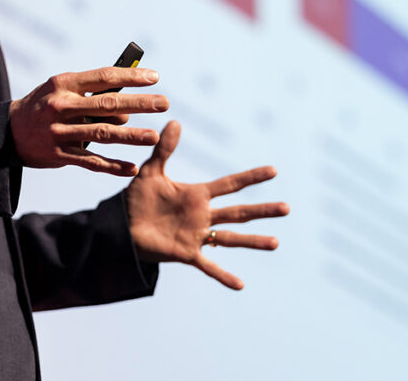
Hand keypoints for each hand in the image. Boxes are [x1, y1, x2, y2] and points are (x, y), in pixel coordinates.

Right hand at [9, 67, 168, 175]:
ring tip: (154, 137)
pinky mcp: (59, 155)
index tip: (155, 78)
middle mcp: (61, 106)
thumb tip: (129, 106)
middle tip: (164, 103)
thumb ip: (91, 94)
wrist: (8, 132)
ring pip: (103, 134)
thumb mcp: (61, 90)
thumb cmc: (45, 106)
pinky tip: (132, 168)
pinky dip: (113, 166)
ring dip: (131, 136)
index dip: (131, 77)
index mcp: (63, 84)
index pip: (103, 77)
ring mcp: (59, 132)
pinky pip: (91, 162)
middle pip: (107, 104)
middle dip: (139, 104)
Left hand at [125, 121, 289, 289]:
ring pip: (231, 238)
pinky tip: (241, 285)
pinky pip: (208, 266)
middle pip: (239, 212)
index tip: (273, 171)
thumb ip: (164, 149)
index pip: (230, 184)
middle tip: (287, 208)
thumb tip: (175, 121)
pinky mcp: (186, 253)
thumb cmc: (135, 199)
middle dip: (262, 210)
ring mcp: (197, 235)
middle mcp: (203, 216)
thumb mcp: (150, 172)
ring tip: (276, 243)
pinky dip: (223, 275)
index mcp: (197, 195)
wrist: (120, 226)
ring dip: (253, 241)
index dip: (251, 177)